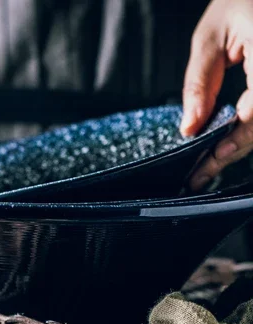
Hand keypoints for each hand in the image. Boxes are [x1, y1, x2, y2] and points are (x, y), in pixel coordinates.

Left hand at [181, 0, 252, 189]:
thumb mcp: (211, 36)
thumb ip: (200, 82)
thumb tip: (190, 127)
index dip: (234, 140)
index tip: (208, 160)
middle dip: (233, 151)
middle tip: (201, 174)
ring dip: (241, 144)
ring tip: (208, 165)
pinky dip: (248, 128)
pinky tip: (226, 143)